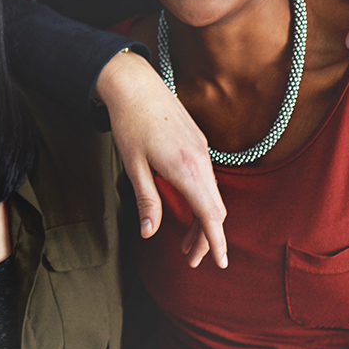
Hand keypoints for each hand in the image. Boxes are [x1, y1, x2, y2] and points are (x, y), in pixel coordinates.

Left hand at [98, 51, 228, 268]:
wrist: (135, 84)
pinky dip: (201, 200)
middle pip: (215, 210)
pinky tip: (185, 208)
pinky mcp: (199, 144)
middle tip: (190, 258)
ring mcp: (203, 151)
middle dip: (207, 238)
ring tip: (183, 240)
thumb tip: (149, 233)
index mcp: (186, 169)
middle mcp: (201, 161)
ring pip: (212, 195)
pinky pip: (207, 180)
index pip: (210, 216)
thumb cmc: (130, 124)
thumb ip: (146, 200)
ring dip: (202, 220)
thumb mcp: (134, 166)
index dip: (216, 242)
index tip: (219, 263)